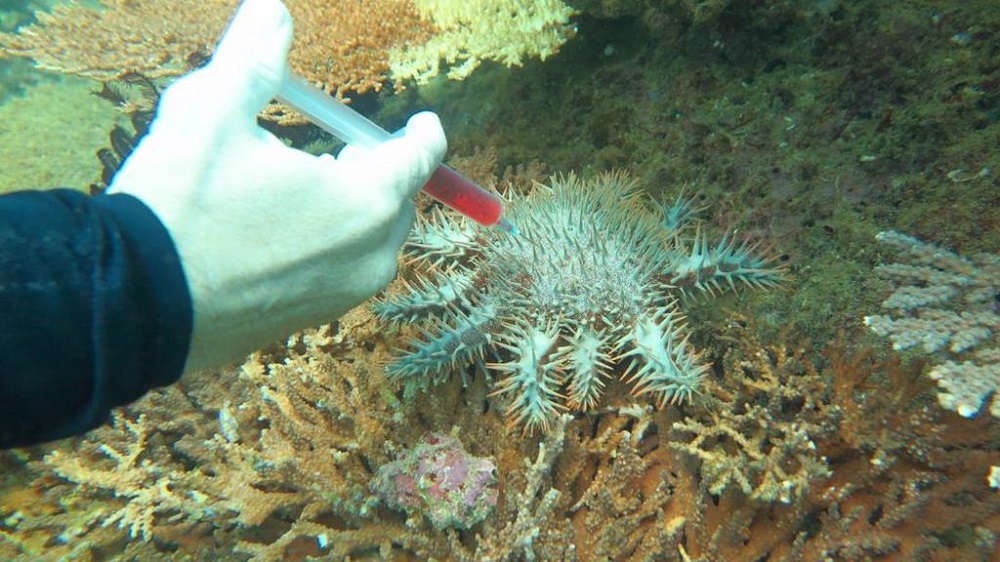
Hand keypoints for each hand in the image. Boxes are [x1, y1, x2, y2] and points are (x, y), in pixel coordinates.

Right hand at [108, 0, 445, 372]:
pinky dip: (326, 244)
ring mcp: (343, 295)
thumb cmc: (180, 206)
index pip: (420, 159)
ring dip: (348, 207)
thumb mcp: (210, 112)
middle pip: (395, 200)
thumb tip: (273, 12)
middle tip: (340, 150)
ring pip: (368, 238)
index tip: (424, 122)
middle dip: (376, 169)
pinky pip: (340, 271)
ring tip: (296, 188)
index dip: (425, 134)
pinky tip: (274, 233)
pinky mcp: (312, 319)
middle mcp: (369, 255)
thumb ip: (253, 59)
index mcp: (364, 199)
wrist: (135, 306)